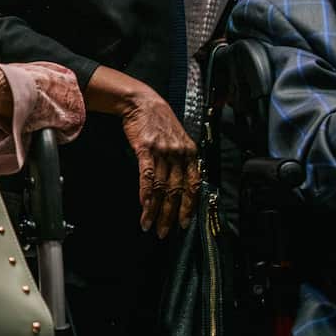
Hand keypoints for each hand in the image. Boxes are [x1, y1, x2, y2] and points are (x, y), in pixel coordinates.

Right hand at [120, 86, 199, 237]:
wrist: (142, 102)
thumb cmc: (159, 122)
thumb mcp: (178, 139)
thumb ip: (182, 160)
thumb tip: (181, 186)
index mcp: (190, 153)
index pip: (194, 185)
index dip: (189, 207)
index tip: (184, 224)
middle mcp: (179, 153)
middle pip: (177, 191)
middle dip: (170, 215)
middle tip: (164, 232)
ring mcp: (163, 151)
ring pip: (162, 187)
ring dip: (154, 210)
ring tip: (149, 225)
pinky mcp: (146, 149)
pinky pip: (147, 176)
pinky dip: (145, 194)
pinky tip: (143, 207)